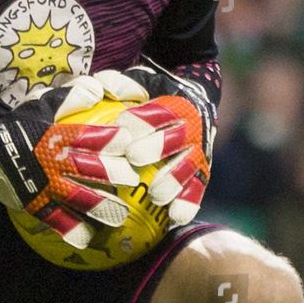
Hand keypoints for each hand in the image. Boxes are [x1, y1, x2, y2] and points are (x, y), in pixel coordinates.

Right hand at [0, 74, 145, 247]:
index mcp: (55, 136)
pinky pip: (55, 219)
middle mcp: (52, 162)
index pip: (86, 136)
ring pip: (75, 197)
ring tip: (120, 216)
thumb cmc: (17, 125)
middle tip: (132, 178)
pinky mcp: (35, 204)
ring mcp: (43, 186)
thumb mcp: (40, 105)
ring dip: (99, 207)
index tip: (128, 139)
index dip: (108, 138)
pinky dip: (70, 229)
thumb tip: (98, 90)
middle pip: (86, 169)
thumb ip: (69, 98)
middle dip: (112, 174)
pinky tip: (87, 237)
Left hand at [101, 61, 215, 225]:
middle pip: (176, 139)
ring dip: (173, 181)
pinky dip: (187, 203)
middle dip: (156, 147)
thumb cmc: (153, 97)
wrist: (193, 103)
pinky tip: (174, 218)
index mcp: (177, 106)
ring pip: (189, 167)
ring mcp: (198, 153)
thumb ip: (119, 85)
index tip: (122, 125)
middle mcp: (192, 129)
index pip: (160, 111)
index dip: (142, 118)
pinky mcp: (202, 174)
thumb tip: (101, 88)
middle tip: (134, 156)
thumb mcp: (139, 84)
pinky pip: (196, 190)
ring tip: (155, 195)